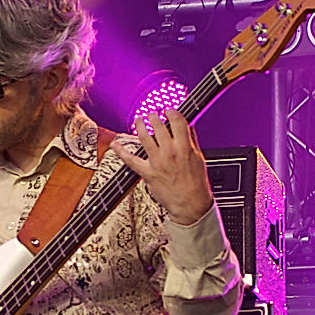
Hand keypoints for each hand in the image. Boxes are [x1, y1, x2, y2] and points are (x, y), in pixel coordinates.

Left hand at [109, 109, 213, 224]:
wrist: (190, 204)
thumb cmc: (196, 183)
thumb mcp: (199, 157)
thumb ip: (191, 139)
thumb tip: (187, 125)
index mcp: (184, 146)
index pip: (177, 120)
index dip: (171, 111)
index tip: (168, 110)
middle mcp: (170, 152)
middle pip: (158, 125)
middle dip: (154, 115)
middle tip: (152, 113)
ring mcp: (157, 162)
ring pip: (144, 137)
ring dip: (140, 124)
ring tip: (139, 120)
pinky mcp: (147, 173)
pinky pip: (130, 160)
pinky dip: (121, 151)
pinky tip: (115, 144)